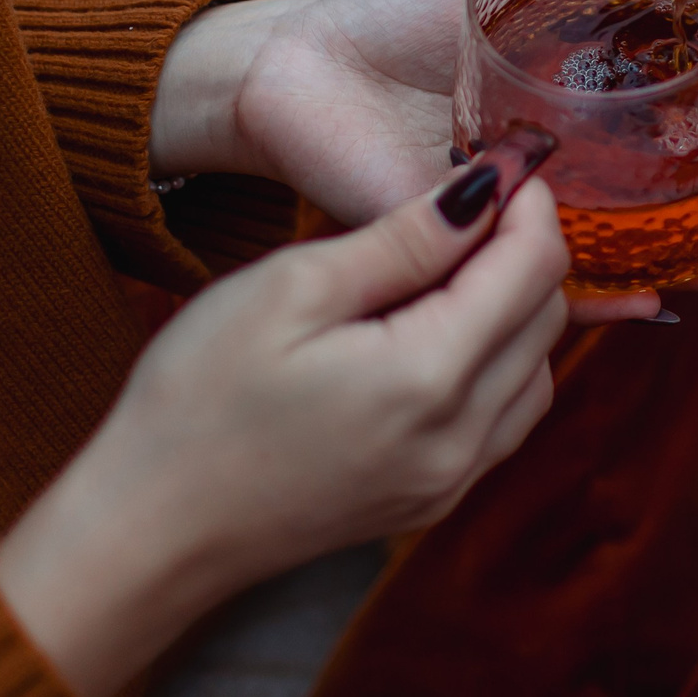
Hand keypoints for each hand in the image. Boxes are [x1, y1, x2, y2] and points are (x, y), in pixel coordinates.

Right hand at [0, 169, 570, 696]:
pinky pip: (506, 420)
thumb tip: (485, 192)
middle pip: (547, 319)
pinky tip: (439, 337)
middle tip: (467, 209)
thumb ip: (402, 241)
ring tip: (446, 271)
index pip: (534, 271)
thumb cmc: (197, 400)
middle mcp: (461, 439)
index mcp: (429, 377)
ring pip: (537, 371)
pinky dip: (498, 367)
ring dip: (515, 312)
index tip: (502, 166)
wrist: (150, 530)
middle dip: (523, 252)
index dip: (530, 206)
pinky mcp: (433, 503)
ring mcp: (452, 482)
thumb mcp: (291, 289)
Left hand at [148, 0, 697, 314]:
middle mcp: (564, 158)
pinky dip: (604, 301)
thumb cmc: (385, 18)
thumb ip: (567, 4)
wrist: (296, 63)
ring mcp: (525, 208)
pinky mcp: (476, 250)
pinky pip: (549, 288)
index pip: (681, 114)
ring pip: (631, 247)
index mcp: (575, 93)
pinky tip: (659, 308)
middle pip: (675, 193)